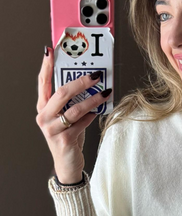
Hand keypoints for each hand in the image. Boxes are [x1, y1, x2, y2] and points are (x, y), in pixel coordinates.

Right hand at [36, 47, 111, 181]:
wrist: (67, 164)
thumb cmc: (68, 138)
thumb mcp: (66, 118)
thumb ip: (71, 104)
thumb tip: (88, 85)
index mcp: (43, 108)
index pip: (42, 82)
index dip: (46, 66)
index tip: (51, 51)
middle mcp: (44, 117)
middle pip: (61, 93)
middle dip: (80, 81)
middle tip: (95, 75)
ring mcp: (52, 129)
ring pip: (74, 109)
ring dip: (92, 99)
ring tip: (104, 93)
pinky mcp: (64, 140)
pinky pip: (81, 123)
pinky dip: (92, 116)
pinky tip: (99, 112)